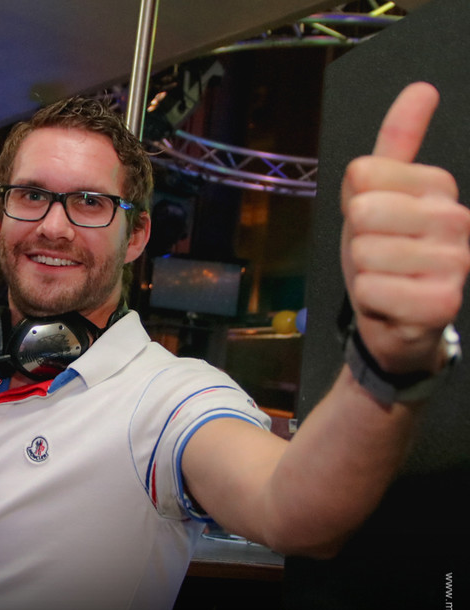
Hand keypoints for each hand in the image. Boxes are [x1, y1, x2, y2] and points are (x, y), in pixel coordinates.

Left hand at [341, 82, 469, 374]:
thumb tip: (422, 88)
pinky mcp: (443, 301)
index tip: (377, 222)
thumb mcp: (379, 194)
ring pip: (365, 252)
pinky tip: (391, 303)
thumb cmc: (385, 255)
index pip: (363, 172)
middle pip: (363, 211)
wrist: (397, 320)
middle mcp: (456, 218)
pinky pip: (372, 288)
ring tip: (386, 279)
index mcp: (438, 186)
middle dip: (358, 240)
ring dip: (363, 273)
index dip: (354, 203)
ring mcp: (456, 261)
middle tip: (378, 255)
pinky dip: (370, 300)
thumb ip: (397, 143)